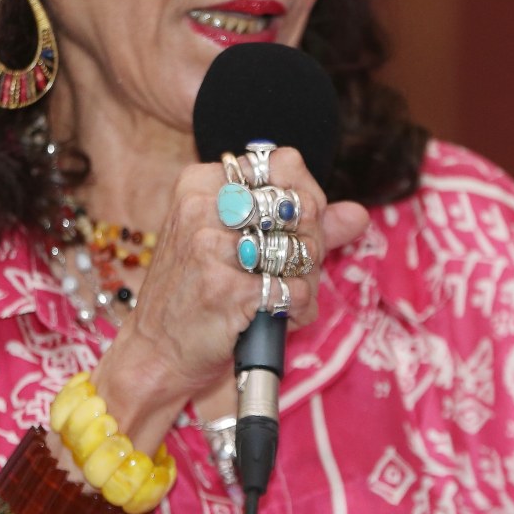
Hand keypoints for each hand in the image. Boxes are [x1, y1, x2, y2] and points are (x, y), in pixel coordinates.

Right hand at [90, 149, 369, 449]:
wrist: (156, 351)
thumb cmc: (195, 294)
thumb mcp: (237, 246)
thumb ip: (300, 225)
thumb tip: (358, 214)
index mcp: (202, 183)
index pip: (285, 162)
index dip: (307, 195)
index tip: (298, 226)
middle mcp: (202, 206)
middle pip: (299, 204)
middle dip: (311, 241)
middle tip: (296, 268)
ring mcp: (209, 245)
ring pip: (301, 248)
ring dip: (307, 279)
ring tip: (290, 296)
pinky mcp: (223, 287)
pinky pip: (295, 289)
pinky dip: (300, 308)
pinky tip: (283, 316)